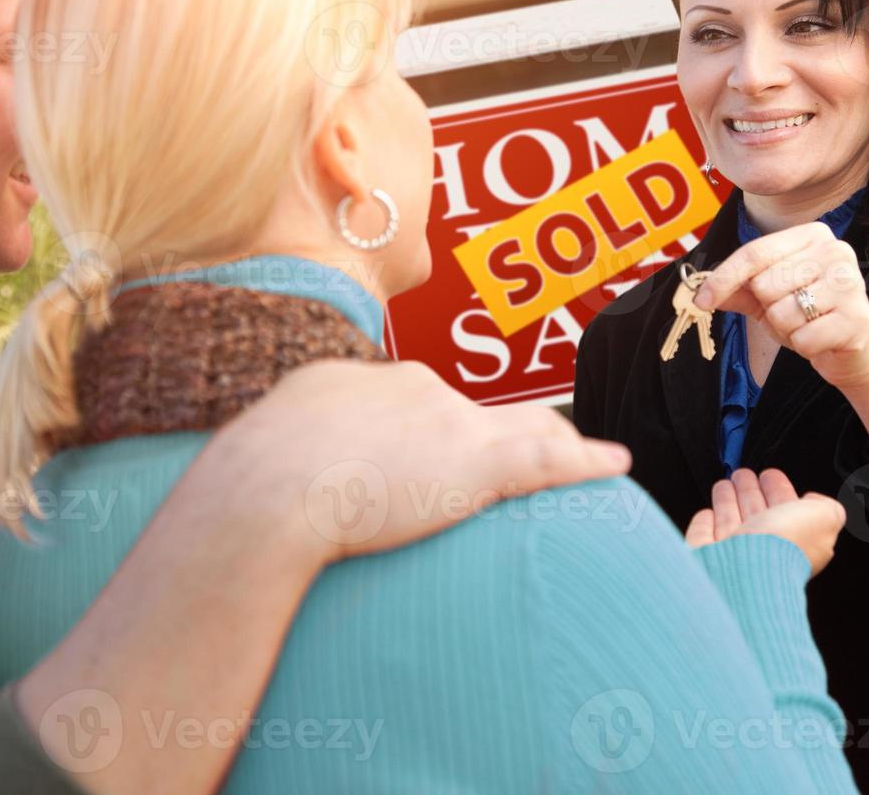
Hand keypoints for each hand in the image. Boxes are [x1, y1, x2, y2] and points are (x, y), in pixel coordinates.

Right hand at [194, 359, 632, 562]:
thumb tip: (280, 467)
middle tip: (533, 454)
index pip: (423, 401)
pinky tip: (615, 466)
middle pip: (480, 413)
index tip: (448, 450)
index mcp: (366, 382)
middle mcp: (416, 388)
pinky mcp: (478, 463)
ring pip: (524, 428)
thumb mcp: (270, 444)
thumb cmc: (253, 480)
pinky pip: (550, 461)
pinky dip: (587, 463)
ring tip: (582, 458)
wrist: (268, 487)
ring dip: (556, 444)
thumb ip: (297, 445)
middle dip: (507, 433)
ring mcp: (451, 421)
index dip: (443, 428)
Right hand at [685, 467, 845, 576]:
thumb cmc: (785, 545)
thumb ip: (827, 506)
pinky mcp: (706, 555)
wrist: (746, 571)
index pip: (785, 509)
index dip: (779, 489)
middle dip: (750, 492)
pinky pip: (705, 536)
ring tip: (724, 485)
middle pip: (756, 513)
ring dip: (727, 501)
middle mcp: (764, 548)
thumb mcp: (824, 518)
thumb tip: (816, 502)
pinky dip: (706, 523)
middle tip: (743, 475)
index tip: (769, 475)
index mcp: (793, 539)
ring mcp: (733, 553)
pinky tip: (707, 513)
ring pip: (731, 521)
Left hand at [693, 220, 868, 389]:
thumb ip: (736, 289)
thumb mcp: (767, 297)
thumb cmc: (808, 316)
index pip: (754, 253)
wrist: (853, 351)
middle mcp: (835, 251)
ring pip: (781, 312)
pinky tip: (821, 339)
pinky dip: (803, 346)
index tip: (702, 300)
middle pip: (765, 283)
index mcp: (812, 235)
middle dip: (768, 308)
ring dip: (785, 329)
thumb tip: (698, 290)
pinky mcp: (856, 318)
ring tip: (806, 325)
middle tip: (792, 313)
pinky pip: (802, 337)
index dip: (723, 278)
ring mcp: (849, 283)